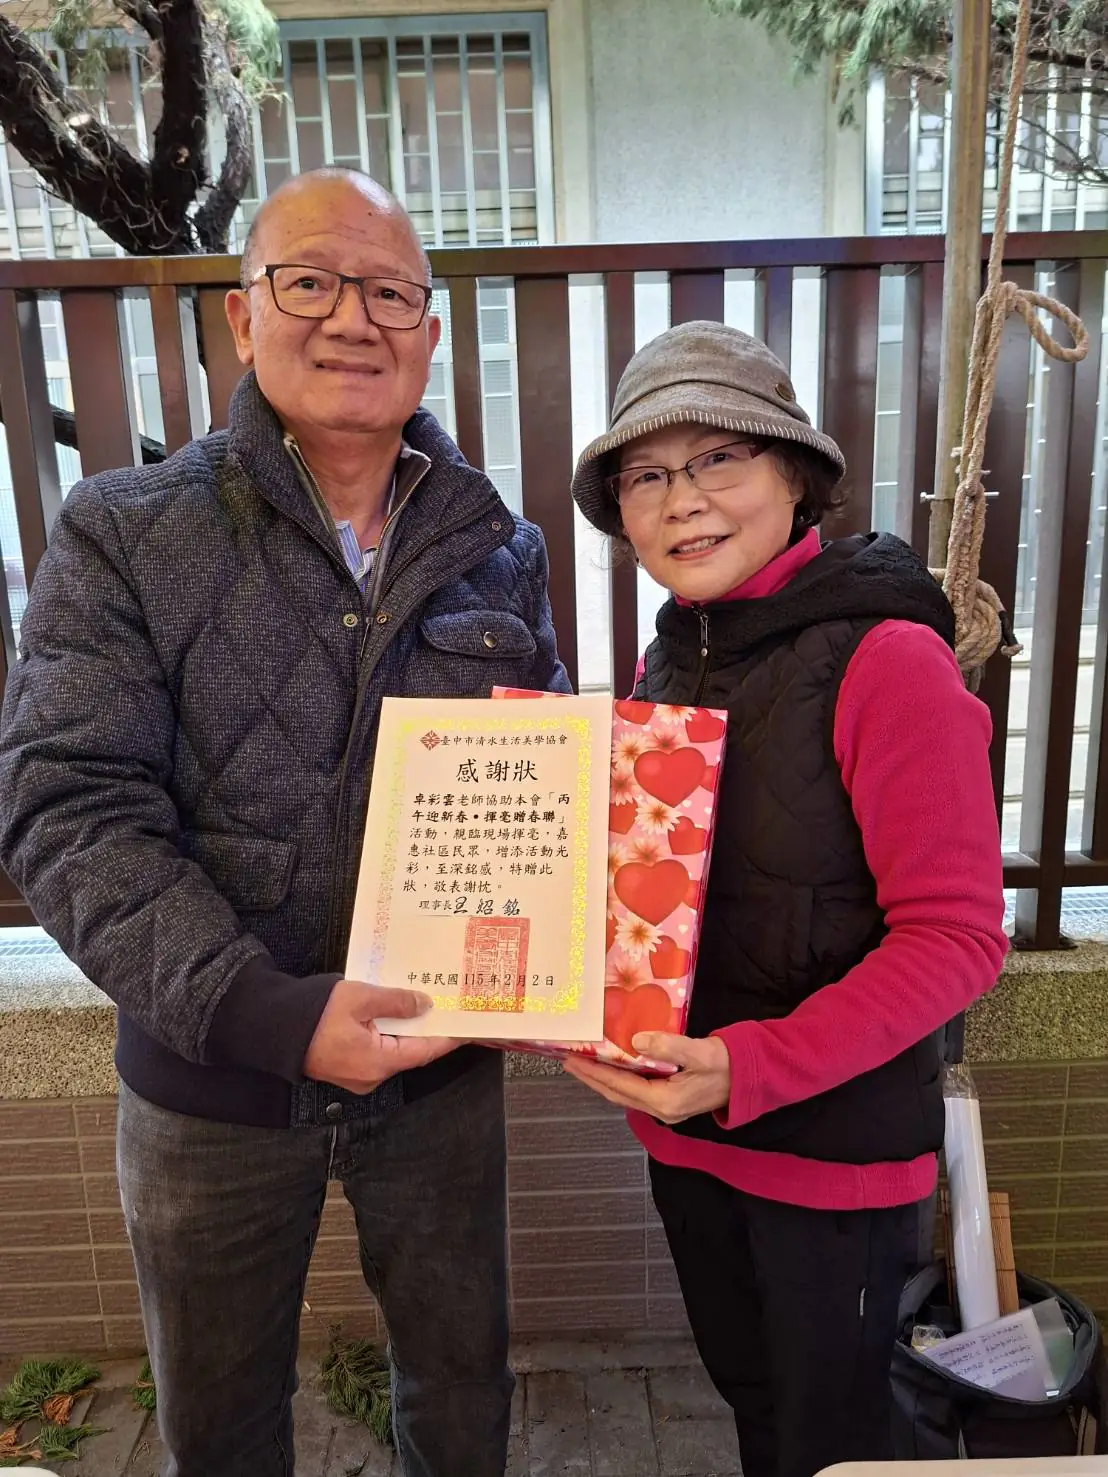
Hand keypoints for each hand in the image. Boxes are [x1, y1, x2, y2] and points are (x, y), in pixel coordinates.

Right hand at [303, 978, 459, 1093]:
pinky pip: (376, 1052)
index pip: (425, 1051)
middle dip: (429, 1030)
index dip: (449, 1038)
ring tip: (426, 1005)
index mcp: (378, 1062)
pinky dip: (388, 1034)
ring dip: (407, 1031)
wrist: (269, 1028)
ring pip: (393, 1051)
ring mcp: (357, 1076)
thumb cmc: (314, 1012)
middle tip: (449, 1007)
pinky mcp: (346, 1069)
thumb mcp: (360, 997)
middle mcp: (371, 1076)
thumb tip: (425, 1005)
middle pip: (410, 1052)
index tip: (469, 1027)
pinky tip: (395, 1014)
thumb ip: (396, 1002)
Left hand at [562, 1032, 730, 1124]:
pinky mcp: (670, 1102)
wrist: (751, 1077)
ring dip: (602, 1081)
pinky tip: (611, 1068)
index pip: (620, 1086)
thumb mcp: (700, 1051)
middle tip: (568, 1061)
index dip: (594, 1073)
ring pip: (625, 1095)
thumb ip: (669, 1046)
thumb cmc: (727, 1063)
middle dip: (591, 1078)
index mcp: (666, 1101)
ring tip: (582, 1064)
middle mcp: (662, 1110)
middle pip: (616, 1094)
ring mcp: (666, 1109)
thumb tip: (636, 1040)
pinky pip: (636, 1092)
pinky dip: (618, 1081)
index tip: (573, 1060)